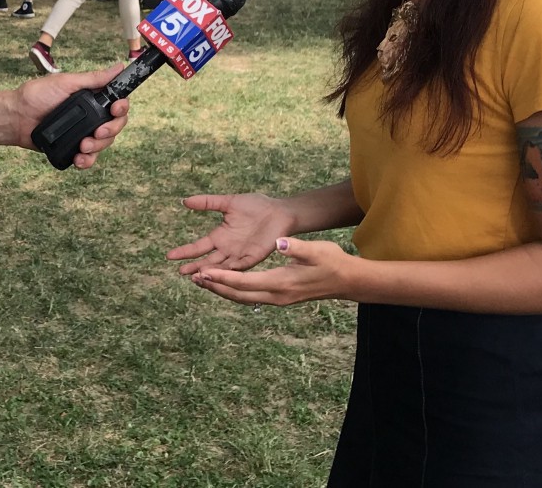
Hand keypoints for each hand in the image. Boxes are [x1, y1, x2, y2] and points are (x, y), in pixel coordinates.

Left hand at [12, 65, 129, 168]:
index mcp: (91, 97)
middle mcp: (90, 115)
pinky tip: (79, 159)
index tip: (115, 110)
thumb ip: (93, 79)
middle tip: (97, 133)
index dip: (121, 109)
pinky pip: (88, 157)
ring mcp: (82, 132)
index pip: (117, 104)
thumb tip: (118, 67)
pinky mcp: (73, 147)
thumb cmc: (36, 95)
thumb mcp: (66, 83)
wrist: (16, 118)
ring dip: (97, 147)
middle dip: (110, 131)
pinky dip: (87, 160)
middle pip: (114, 126)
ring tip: (82, 146)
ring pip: (104, 144)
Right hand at [167, 193, 296, 274]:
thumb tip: (184, 201)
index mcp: (220, 236)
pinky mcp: (253, 258)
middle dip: (194, 267)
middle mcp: (227, 249)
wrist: (280, 211)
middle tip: (180, 272)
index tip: (169, 256)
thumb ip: (207, 202)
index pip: (198, 247)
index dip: (185, 252)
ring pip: (220, 267)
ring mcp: (240, 255)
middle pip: (207, 261)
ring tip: (195, 276)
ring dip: (209, 272)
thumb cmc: (256, 205)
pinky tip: (218, 275)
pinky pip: (238, 267)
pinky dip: (228, 272)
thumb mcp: (228, 202)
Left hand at [190, 237, 361, 307]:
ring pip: (243, 298)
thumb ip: (296, 247)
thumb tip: (279, 243)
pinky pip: (251, 297)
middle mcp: (276, 295)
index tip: (204, 273)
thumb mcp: (316, 250)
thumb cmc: (332, 261)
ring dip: (223, 291)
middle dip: (216, 287)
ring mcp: (278, 299)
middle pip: (239, 295)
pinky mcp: (280, 298)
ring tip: (203, 282)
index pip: (245, 282)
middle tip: (194, 279)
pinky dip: (235, 291)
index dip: (223, 278)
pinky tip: (226, 285)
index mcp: (281, 283)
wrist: (347, 281)